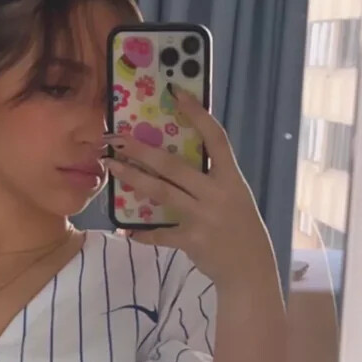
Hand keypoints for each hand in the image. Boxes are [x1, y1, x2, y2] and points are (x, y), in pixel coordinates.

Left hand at [105, 86, 276, 289]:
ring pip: (161, 193)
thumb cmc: (241, 228)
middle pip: (174, 166)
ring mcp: (203, 218)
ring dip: (133, 178)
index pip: (216, 138)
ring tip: (111, 166)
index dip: (197, 114)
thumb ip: (211, 180)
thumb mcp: (235, 197)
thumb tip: (176, 161)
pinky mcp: (191, 241)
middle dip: (142, 150)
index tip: (176, 92)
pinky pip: (160, 234)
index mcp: (231, 179)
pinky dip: (143, 233)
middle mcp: (217, 194)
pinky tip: (125, 229)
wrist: (250, 269)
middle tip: (117, 137)